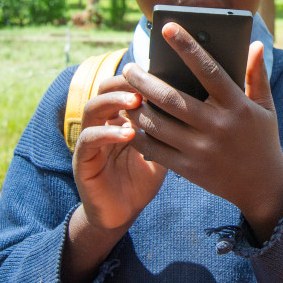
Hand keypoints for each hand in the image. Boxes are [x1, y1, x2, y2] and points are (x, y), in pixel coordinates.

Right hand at [63, 76, 168, 282]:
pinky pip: (88, 141)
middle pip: (104, 89)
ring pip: (92, 109)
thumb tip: (201, 101)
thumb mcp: (163, 148)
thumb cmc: (145, 177)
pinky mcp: (82, 162)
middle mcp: (102, 122)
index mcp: (121, 116)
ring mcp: (89, 140)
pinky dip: (107, 134)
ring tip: (135, 101)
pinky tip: (128, 133)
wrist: (122, 213)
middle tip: (144, 80)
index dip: (138, 75)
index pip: (124, 84)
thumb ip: (172, 126)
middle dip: (123, 82)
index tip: (159, 69)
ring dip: (114, 102)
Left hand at [122, 23, 282, 240]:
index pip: (208, 69)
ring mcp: (201, 149)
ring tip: (125, 95)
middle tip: (130, 68)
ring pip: (158, 123)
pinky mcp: (189, 168)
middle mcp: (217, 126)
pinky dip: (138, 135)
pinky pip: (155, 150)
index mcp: (237, 106)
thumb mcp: (265, 107)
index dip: (187, 46)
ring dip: (136, 107)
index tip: (167, 28)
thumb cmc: (263, 139)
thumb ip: (257, 75)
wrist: (263, 187)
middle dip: (145, 80)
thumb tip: (256, 44)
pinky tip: (129, 123)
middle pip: (172, 98)